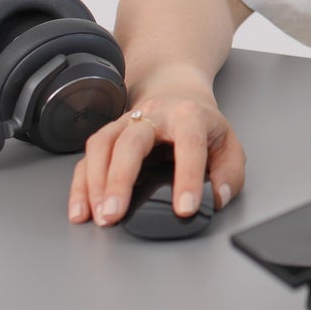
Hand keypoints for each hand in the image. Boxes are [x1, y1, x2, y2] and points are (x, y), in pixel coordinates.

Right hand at [68, 68, 246, 225]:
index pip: (189, 143)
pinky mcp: (108, 136)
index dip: (188, 176)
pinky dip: (81, 185)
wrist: (176, 93)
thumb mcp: (227, 144)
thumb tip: (218, 198)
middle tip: (115, 214)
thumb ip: (230, 173)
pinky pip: (87, 158)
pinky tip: (81, 210)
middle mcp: (153, 115)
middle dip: (121, 179)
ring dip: (95, 183)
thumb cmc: (202, 125)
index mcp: (189, 115)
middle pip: (131, 142)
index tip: (185, 209)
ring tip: (99, 216)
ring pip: (102, 145)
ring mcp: (125, 123)